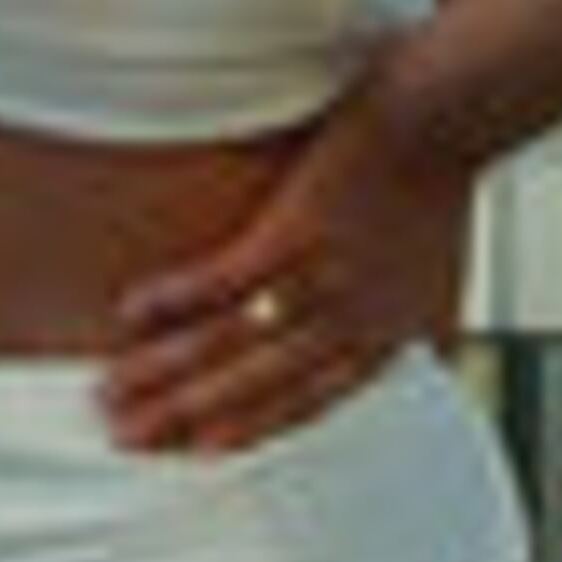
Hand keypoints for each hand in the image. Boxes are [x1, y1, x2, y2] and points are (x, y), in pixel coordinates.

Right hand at [99, 53, 476, 455]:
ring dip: (160, 371)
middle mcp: (350, 324)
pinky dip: (171, 301)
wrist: (454, 113)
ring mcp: (321, 280)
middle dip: (180, 416)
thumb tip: (427, 347)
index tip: (194, 449)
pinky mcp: (295, 230)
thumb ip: (424, 322)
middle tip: (123, 437)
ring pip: (224, 344)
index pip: (303, 406)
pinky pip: (218, 280)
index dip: (242, 430)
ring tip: (108, 390)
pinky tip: (128, 313)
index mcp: (386, 339)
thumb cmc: (446, 178)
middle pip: (250, 387)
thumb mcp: (447, 274)